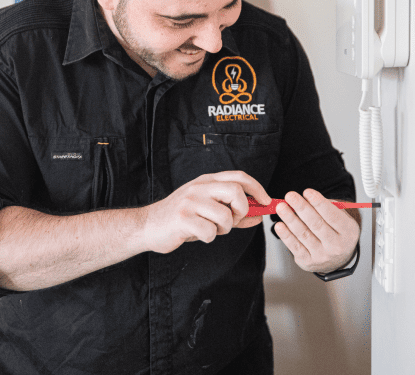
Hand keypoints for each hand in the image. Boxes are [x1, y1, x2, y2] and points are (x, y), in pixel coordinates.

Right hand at [142, 171, 271, 253]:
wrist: (148, 226)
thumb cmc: (182, 219)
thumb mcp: (208, 211)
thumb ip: (233, 213)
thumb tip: (258, 216)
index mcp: (207, 181)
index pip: (239, 177)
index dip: (257, 188)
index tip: (267, 201)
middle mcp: (199, 187)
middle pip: (235, 191)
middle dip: (241, 209)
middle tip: (234, 219)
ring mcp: (190, 201)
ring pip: (224, 215)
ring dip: (224, 228)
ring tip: (211, 229)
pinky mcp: (182, 218)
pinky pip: (209, 231)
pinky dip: (208, 237)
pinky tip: (198, 235)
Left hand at [274, 189, 359, 273]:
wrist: (336, 258)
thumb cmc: (336, 231)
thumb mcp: (340, 217)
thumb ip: (326, 206)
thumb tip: (306, 198)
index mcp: (349, 232)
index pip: (333, 216)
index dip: (319, 203)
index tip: (307, 192)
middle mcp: (337, 246)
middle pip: (317, 224)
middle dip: (302, 208)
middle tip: (290, 196)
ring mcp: (322, 256)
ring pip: (304, 235)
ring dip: (290, 219)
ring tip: (281, 207)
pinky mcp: (308, 262)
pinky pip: (295, 247)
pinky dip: (286, 236)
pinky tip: (279, 225)